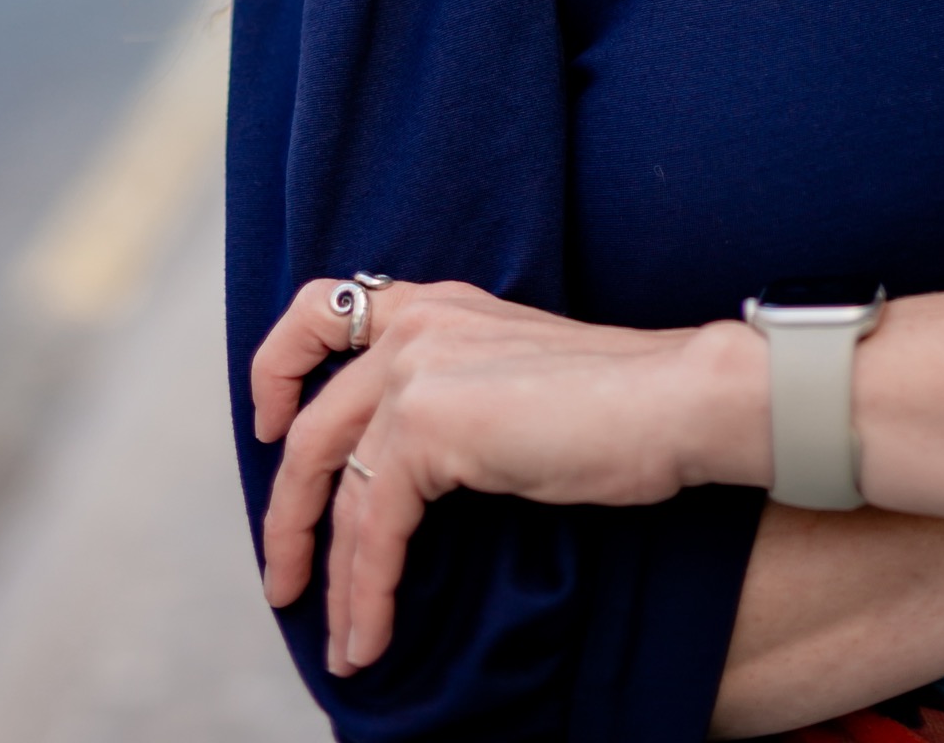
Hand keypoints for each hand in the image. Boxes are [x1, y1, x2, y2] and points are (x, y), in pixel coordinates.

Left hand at [251, 276, 759, 675]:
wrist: (675, 400)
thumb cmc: (620, 404)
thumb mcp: (514, 376)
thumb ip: (455, 392)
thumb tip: (405, 469)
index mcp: (437, 303)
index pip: (323, 310)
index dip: (277, 366)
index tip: (268, 425)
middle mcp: (417, 322)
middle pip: (310, 425)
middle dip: (287, 515)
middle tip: (284, 579)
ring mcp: (418, 368)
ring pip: (334, 486)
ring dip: (328, 574)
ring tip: (337, 638)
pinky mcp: (430, 425)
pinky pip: (372, 527)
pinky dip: (366, 592)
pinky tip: (371, 637)